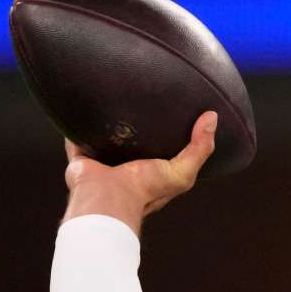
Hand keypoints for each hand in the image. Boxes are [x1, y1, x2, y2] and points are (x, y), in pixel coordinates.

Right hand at [62, 111, 217, 234]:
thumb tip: (212, 118)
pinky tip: (83, 103)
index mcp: (151, 170)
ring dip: (109, 120)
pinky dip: (79, 123)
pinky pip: (78, 135)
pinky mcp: (82, 155)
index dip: (170, 132)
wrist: (108, 196)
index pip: (163, 149)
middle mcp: (127, 165)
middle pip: (134, 139)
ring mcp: (103, 160)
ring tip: (116, 95)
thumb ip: (200, 148)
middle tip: (145, 97)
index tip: (177, 110)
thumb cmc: (145, 190)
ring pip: (106, 135)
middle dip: (138, 124)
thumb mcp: (182, 172)